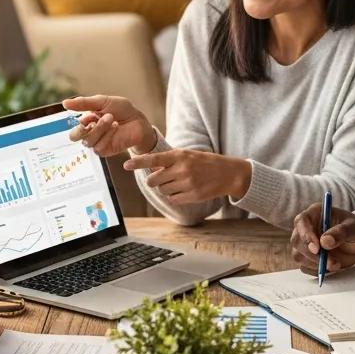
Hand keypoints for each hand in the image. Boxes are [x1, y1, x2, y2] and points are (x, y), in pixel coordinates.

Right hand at [63, 95, 155, 157]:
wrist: (139, 120)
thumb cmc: (122, 110)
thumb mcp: (103, 102)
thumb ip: (84, 103)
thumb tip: (64, 103)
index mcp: (87, 120)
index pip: (73, 124)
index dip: (80, 118)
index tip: (91, 112)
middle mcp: (90, 132)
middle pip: (73, 137)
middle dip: (80, 129)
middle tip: (90, 121)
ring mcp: (98, 142)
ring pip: (88, 141)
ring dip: (99, 128)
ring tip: (110, 117)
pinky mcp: (106, 150)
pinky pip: (98, 147)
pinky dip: (107, 135)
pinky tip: (115, 127)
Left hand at [124, 148, 250, 203]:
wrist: (229, 173)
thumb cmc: (206, 162)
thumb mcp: (188, 154)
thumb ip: (170, 159)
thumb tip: (150, 168)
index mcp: (180, 156)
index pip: (154, 159)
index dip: (138, 162)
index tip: (126, 165)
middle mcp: (182, 169)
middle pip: (153, 180)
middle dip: (154, 180)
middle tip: (163, 178)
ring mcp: (187, 184)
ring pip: (162, 190)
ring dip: (166, 188)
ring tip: (179, 183)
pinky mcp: (192, 196)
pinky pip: (172, 199)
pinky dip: (175, 196)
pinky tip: (185, 190)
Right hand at [290, 203, 354, 275]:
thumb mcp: (354, 228)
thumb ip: (341, 232)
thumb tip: (325, 242)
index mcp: (315, 213)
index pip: (301, 221)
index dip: (306, 235)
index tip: (317, 248)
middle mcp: (306, 227)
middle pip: (297, 241)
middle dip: (313, 255)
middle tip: (331, 262)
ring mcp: (305, 243)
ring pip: (299, 256)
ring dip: (316, 264)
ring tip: (336, 265)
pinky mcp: (307, 257)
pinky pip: (305, 267)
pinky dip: (317, 270)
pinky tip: (331, 267)